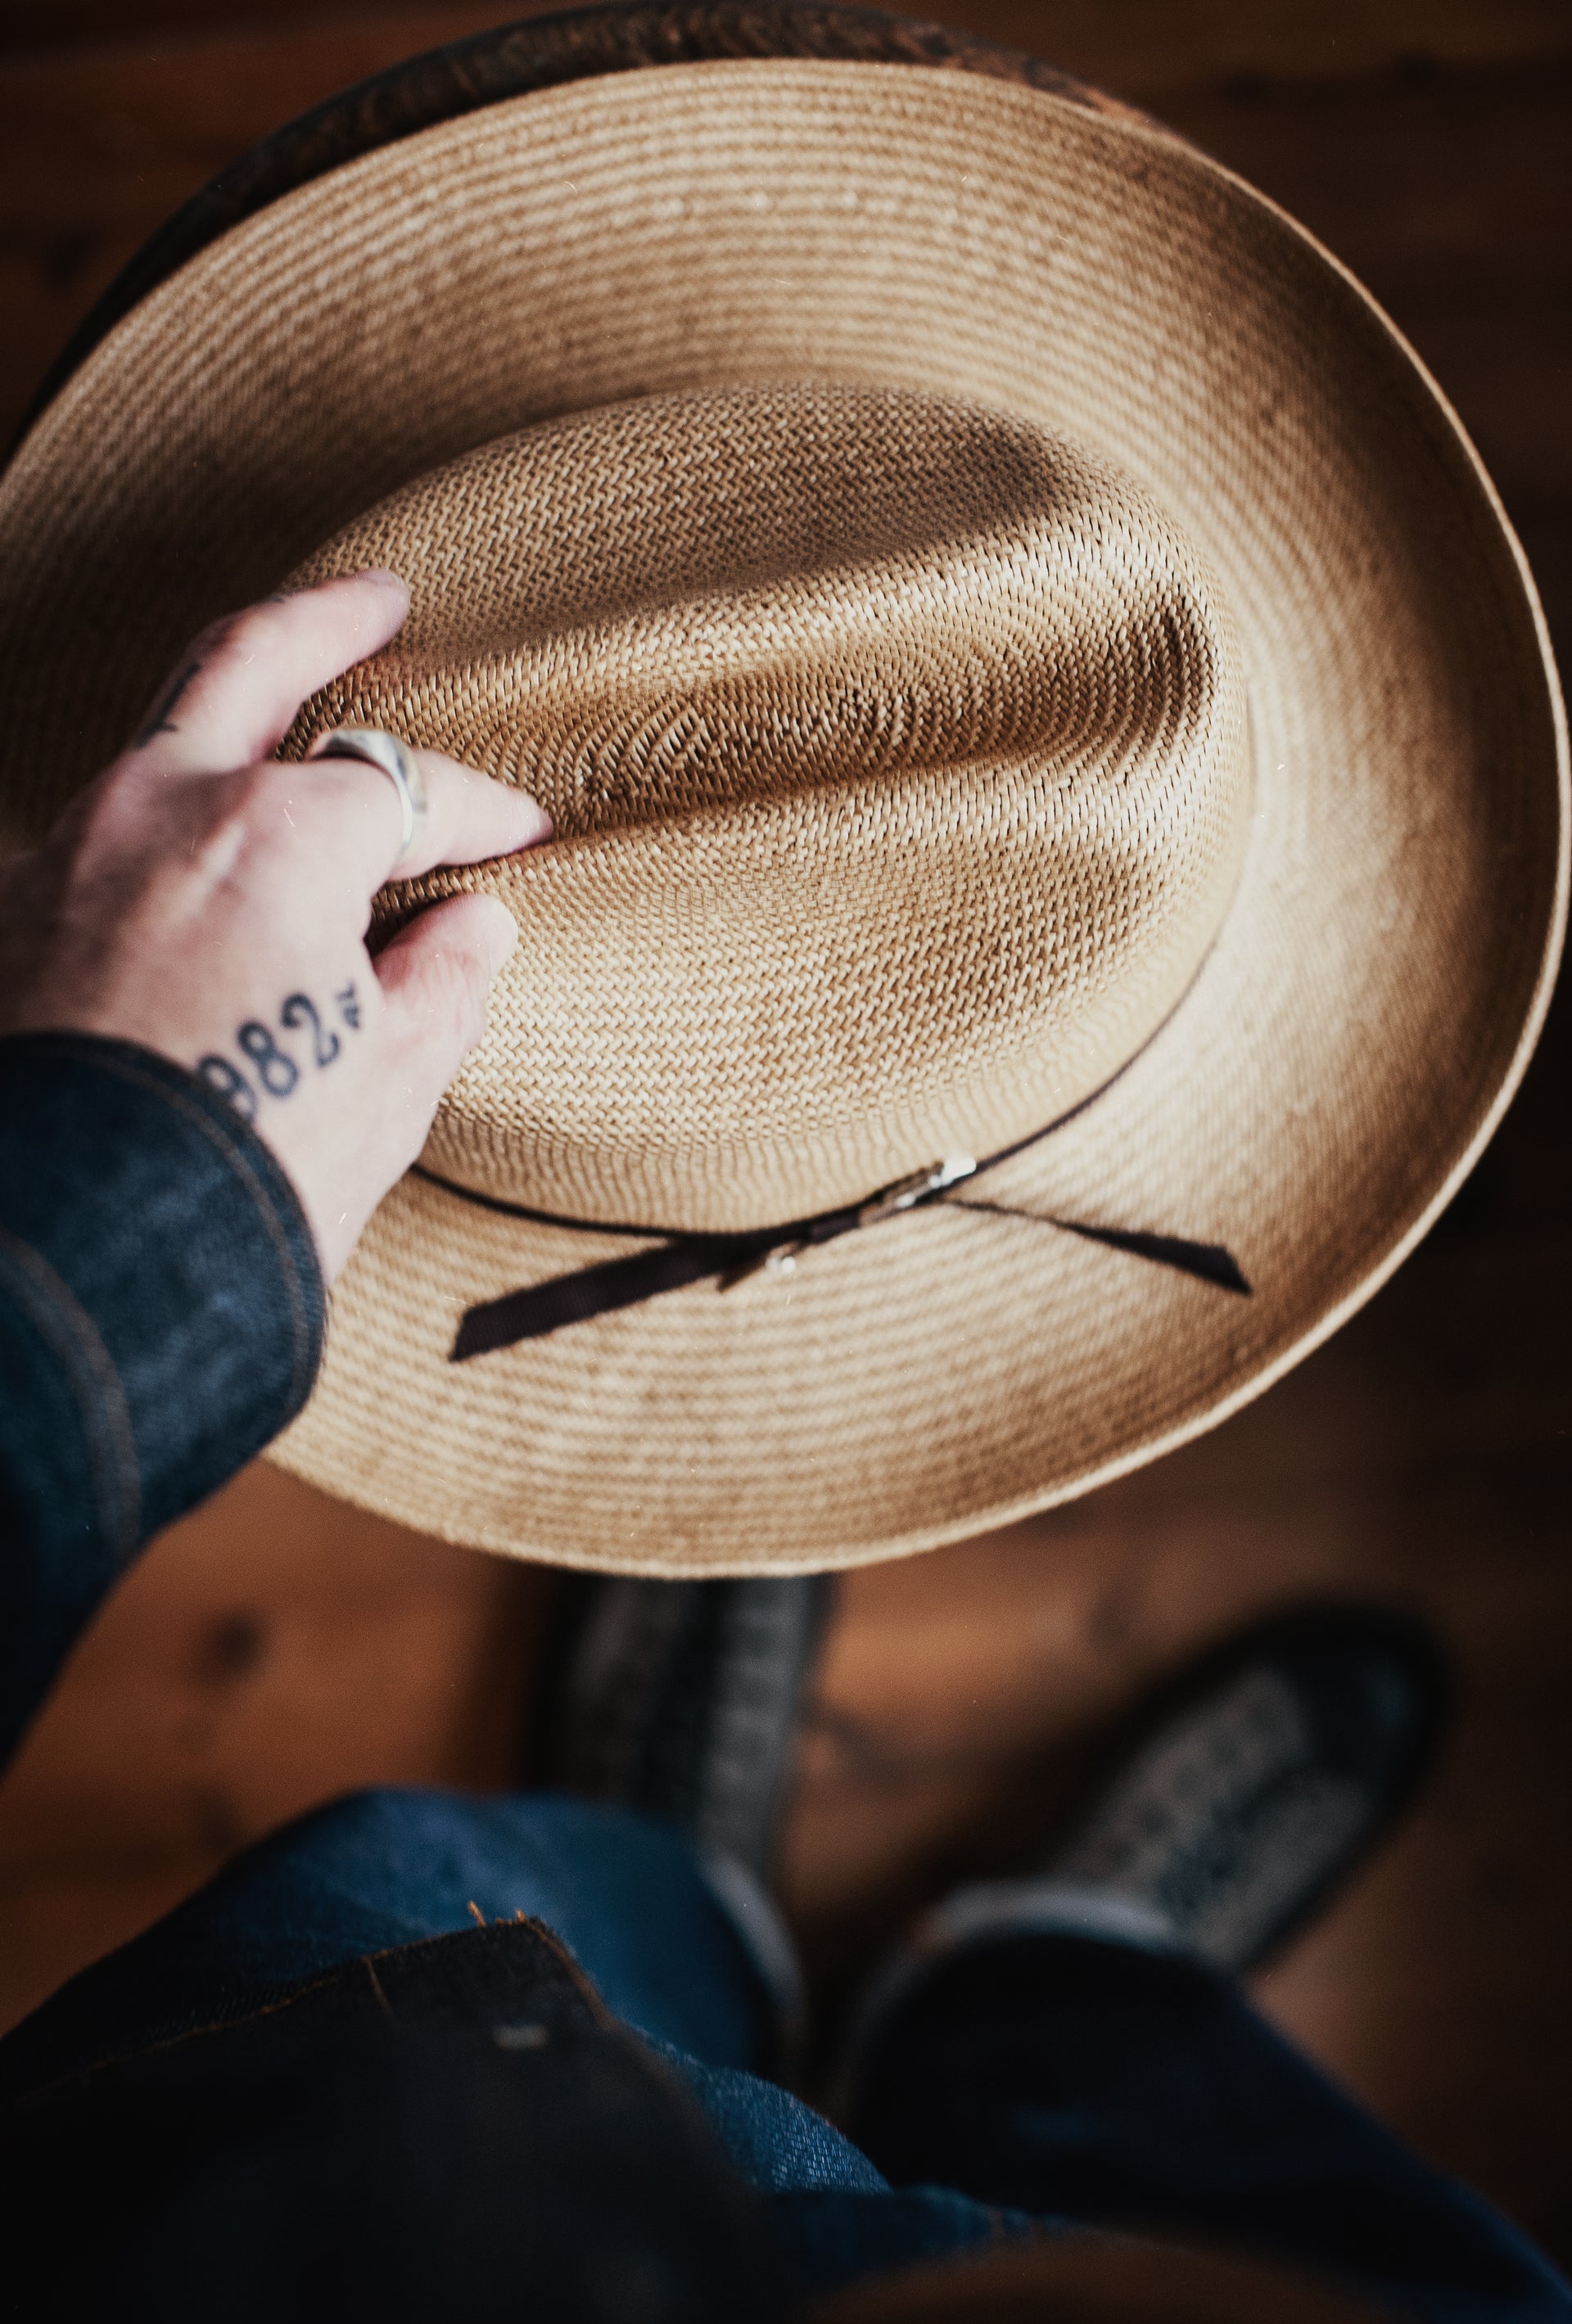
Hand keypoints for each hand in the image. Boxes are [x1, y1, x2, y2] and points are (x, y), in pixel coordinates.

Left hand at [0, 572, 548, 1278]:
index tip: (518, 839)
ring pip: (157, 744)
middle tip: (377, 600)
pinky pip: (102, 836)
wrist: (74, 1261)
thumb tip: (472, 928)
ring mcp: (66, 853)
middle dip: (324, 621)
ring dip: (226, 724)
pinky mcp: (8, 917)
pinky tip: (196, 866)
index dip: (477, 814)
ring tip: (280, 735)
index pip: (407, 790)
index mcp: (277, 834)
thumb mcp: (384, 1085)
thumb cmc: (244, 1180)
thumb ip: (442, 984)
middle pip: (247, 660)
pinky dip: (165, 828)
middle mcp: (159, 809)